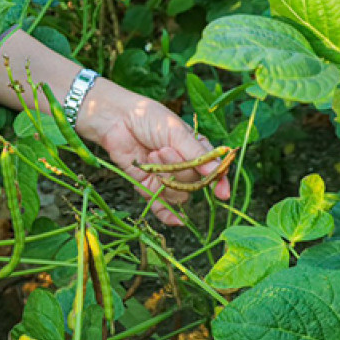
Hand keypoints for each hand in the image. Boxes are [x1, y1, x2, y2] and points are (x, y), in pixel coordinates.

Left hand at [78, 79, 230, 224]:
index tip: (222, 193)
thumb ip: (196, 154)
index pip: (213, 169)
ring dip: (167, 178)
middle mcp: (184, 165)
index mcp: (196, 148)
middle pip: (194, 182)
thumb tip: (219, 172)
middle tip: (162, 149)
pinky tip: (177, 221)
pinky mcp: (148, 186)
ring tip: (153, 155)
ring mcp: (166, 177)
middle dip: (180, 169)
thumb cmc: (148, 118)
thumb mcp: (176, 132)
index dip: (219, 181)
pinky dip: (169, 215)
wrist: (116, 119)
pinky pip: (162, 206)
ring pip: (179, 193)